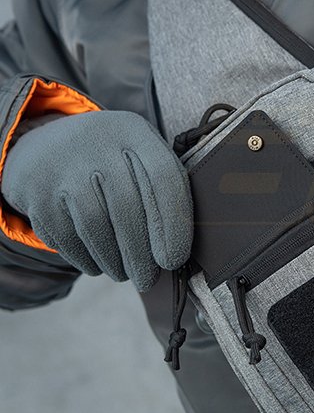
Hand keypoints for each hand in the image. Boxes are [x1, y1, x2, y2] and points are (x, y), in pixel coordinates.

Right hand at [2, 111, 192, 290]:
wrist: (48, 145)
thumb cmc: (112, 162)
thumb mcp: (140, 156)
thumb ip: (163, 190)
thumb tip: (178, 250)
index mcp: (135, 132)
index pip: (164, 177)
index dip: (173, 223)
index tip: (174, 259)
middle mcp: (98, 141)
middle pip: (127, 206)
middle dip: (140, 254)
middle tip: (147, 280)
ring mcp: (63, 164)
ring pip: (94, 224)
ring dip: (113, 260)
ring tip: (123, 274)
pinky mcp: (36, 188)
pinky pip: (64, 234)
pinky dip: (84, 258)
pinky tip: (97, 265)